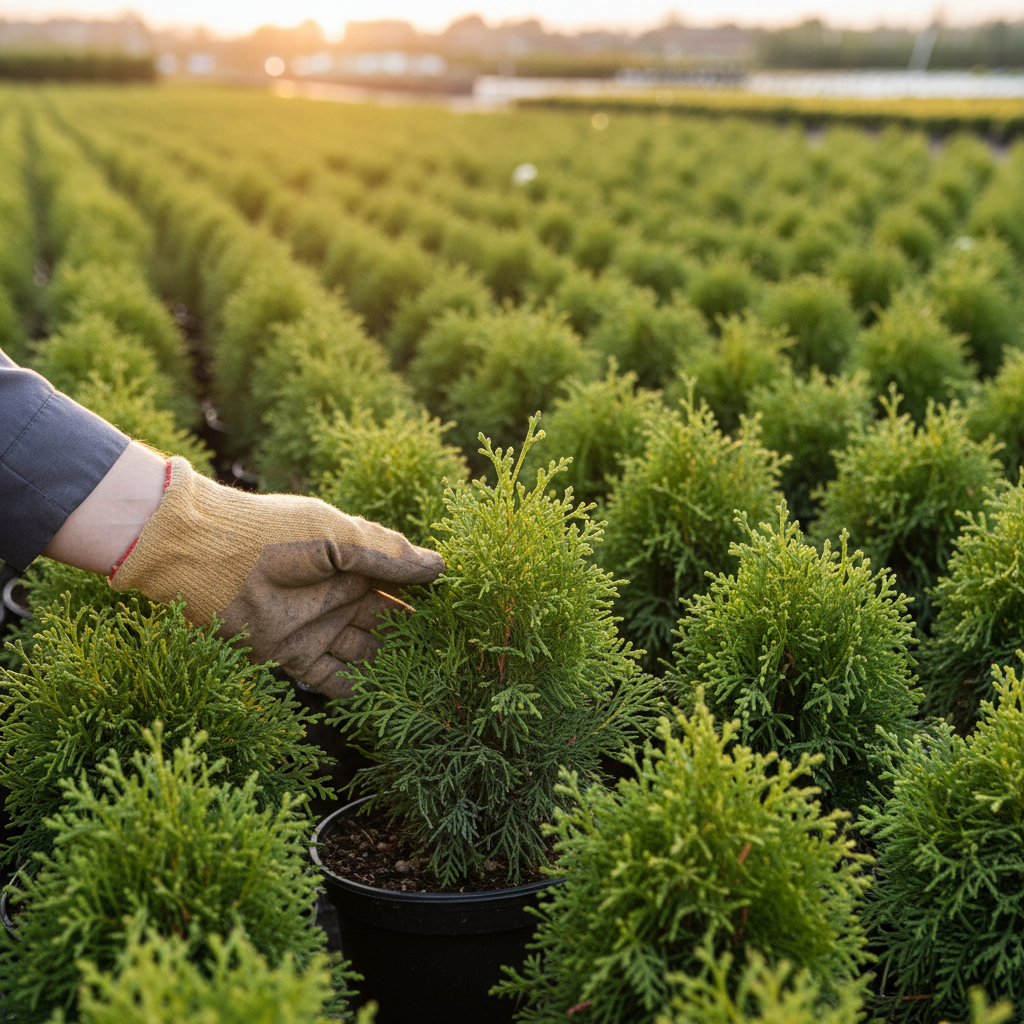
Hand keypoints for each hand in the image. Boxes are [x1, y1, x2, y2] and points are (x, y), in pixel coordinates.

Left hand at [110, 457, 443, 696]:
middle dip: (418, 636)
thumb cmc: (275, 531)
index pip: (401, 582)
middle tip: (456, 657)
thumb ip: (388, 555)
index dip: (428, 596)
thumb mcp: (338, 534)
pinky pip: (331, 679)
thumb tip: (442, 567)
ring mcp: (318, 626)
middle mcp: (340, 595)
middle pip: (389, 621)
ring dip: (394, 665)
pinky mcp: (293, 655)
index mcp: (354, 560)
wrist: (206, 554)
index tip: (462, 613)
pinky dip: (357, 690)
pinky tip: (386, 699)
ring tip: (432, 683)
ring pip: (366, 652)